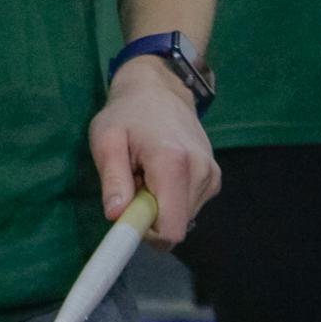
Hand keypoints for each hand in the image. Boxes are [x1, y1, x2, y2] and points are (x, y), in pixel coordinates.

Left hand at [89, 55, 219, 245]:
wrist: (159, 88)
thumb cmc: (126, 113)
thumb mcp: (106, 139)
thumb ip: (112, 179)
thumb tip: (116, 217)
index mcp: (173, 162)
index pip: (170, 229)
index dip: (146, 233)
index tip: (129, 215)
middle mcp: (201, 171)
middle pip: (175, 226)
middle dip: (150, 216)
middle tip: (134, 183)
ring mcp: (212, 175)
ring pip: (183, 218)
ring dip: (160, 206)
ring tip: (147, 172)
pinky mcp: (214, 178)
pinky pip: (190, 207)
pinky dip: (172, 197)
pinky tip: (162, 172)